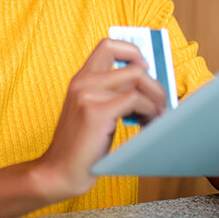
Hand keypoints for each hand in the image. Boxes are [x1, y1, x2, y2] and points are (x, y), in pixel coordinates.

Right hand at [36, 38, 166, 202]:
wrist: (58, 172)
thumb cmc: (80, 147)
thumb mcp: (92, 111)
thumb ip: (111, 94)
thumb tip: (146, 84)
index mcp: (81, 78)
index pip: (109, 45)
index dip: (132, 51)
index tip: (145, 69)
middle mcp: (83, 81)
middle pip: (133, 63)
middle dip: (155, 84)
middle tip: (160, 103)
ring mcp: (88, 94)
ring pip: (138, 79)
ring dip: (155, 99)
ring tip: (155, 117)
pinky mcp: (96, 112)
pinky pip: (135, 100)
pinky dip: (150, 112)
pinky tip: (147, 125)